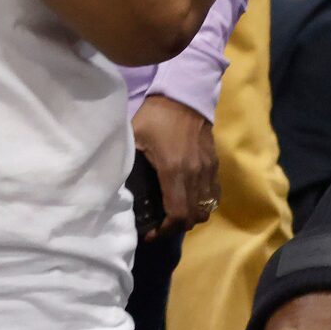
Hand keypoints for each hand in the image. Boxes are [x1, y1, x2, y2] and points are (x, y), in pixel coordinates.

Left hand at [132, 97, 217, 236]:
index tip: (150, 233)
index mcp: (173, 170)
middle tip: (159, 225)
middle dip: (175, 227)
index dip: (164, 230)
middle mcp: (195, 175)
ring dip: (190, 216)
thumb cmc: (156, 116)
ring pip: (206, 209)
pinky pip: (214, 196)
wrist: (184, 96)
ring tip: (174, 214)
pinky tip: (189, 199)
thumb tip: (116, 186)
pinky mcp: (215, 165)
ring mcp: (208, 171)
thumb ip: (129, 162)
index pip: (176, 214)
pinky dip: (203, 204)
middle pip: (192, 217)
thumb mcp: (135, 136)